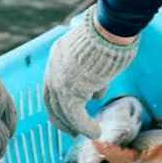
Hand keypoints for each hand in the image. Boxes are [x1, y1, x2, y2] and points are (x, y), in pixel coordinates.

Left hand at [42, 7, 138, 138]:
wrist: (109, 29)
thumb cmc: (109, 35)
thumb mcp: (94, 54)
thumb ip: (90, 72)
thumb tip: (96, 91)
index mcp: (58, 55)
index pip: (52, 84)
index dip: (58, 101)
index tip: (68, 113)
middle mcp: (54, 68)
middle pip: (52, 100)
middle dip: (61, 118)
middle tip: (72, 132)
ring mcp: (60, 80)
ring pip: (63, 111)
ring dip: (76, 125)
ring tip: (91, 132)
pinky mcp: (71, 90)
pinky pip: (75, 115)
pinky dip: (85, 126)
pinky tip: (95, 132)